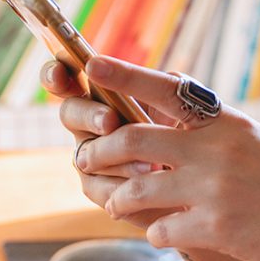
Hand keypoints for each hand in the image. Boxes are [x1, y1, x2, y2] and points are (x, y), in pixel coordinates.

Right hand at [40, 59, 189, 231]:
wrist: (204, 170)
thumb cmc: (188, 122)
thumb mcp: (173, 96)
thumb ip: (146, 83)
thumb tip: (121, 80)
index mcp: (101, 90)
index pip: (66, 77)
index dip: (55, 73)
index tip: (60, 73)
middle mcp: (89, 122)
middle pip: (69, 113)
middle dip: (88, 115)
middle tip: (110, 121)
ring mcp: (90, 155)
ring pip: (84, 154)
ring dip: (113, 157)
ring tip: (150, 164)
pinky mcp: (99, 187)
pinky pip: (96, 186)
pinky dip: (122, 185)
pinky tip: (148, 184)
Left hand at [41, 59, 248, 260]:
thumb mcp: (250, 139)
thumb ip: (208, 119)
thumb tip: (167, 78)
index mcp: (225, 121)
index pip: (166, 88)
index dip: (126, 74)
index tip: (92, 65)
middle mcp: (218, 147)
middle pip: (135, 137)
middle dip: (99, 150)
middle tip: (84, 158)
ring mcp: (217, 186)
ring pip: (138, 185)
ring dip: (118, 198)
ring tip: (114, 203)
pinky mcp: (219, 226)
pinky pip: (162, 227)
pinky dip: (154, 231)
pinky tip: (159, 233)